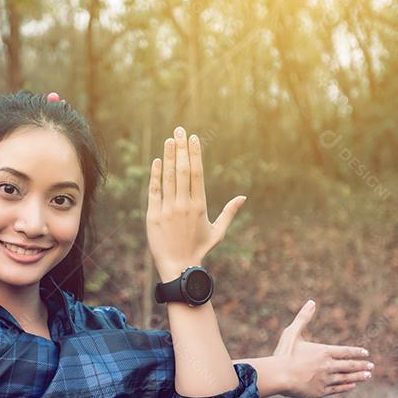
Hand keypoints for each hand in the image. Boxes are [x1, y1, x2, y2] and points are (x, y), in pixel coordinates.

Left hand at [146, 126, 246, 281]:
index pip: (197, 173)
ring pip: (168, 178)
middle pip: (182, 170)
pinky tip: (157, 161)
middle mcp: (184, 205)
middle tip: (180, 130)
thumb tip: (244, 197)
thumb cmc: (199, 249)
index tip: (193, 138)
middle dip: (181, 148)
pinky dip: (155, 175)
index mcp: (199, 206)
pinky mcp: (153, 216)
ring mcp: (167, 210)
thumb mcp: (218, 232)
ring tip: (169, 139)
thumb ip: (230, 213)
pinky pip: (154, 191)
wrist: (178, 267)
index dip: (194, 154)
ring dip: (168, 156)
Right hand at [273, 300, 372, 397]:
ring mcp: (325, 379)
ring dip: (358, 376)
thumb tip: (311, 302)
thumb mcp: (292, 332)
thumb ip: (303, 318)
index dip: (356, 352)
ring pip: (346, 377)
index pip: (345, 351)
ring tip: (367, 376)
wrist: (279, 376)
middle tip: (371, 366)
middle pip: (349, 365)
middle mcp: (328, 365)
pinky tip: (352, 386)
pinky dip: (346, 387)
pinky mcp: (320, 391)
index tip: (365, 353)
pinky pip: (337, 388)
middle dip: (361, 365)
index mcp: (323, 351)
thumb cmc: (284, 353)